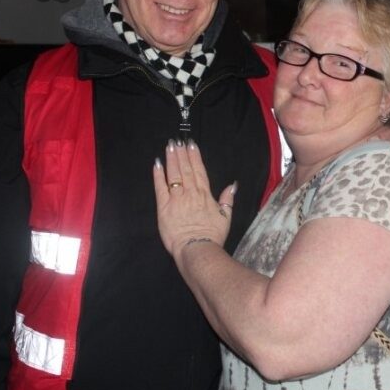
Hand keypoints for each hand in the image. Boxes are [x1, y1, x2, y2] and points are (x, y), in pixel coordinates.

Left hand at [153, 139, 235, 258]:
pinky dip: (158, 175)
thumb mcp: (226, 217)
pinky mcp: (164, 207)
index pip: (199, 171)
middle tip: (178, 140)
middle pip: (186, 169)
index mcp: (205, 194)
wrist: (197, 249)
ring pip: (174, 174)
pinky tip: (157, 163)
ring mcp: (176, 199)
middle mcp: (190, 193)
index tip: (191, 144)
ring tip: (170, 146)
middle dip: (182, 153)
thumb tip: (232, 185)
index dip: (195, 156)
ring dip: (172, 159)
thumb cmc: (212, 235)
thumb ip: (228, 199)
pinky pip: (160, 187)